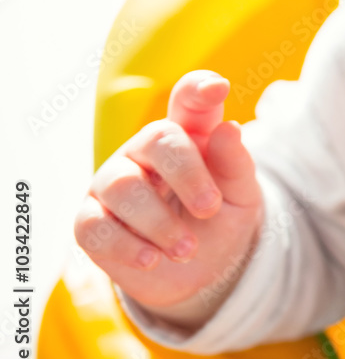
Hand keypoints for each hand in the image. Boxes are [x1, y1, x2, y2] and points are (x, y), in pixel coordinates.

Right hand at [74, 70, 263, 325]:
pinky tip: (152, 259)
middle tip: (210, 209)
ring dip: (160, 223)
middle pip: (157, 138)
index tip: (217, 88)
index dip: (198, 88)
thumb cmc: (220, 218)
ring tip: (187, 249)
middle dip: (187, 175)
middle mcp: (146, 150)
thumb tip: (228, 130)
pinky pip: (95, 227)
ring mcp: (112, 182)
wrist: (200, 270)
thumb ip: (235, 163)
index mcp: (189, 133)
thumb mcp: (240, 194)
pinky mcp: (90, 221)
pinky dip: (127, 247)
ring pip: (124, 186)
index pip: (188, 98)